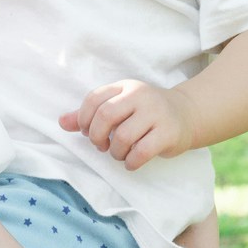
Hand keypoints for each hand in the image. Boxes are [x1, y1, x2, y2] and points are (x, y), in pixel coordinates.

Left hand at [61, 79, 193, 170]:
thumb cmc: (145, 113)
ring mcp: (156, 113)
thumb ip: (91, 114)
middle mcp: (140, 96)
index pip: (94, 99)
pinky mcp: (168, 133)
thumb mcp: (120, 106)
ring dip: (115, 152)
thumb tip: (61, 122)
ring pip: (123, 136)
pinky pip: (141, 151)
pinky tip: (131, 161)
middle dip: (97, 136)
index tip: (87, 132)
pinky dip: (131, 161)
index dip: (84, 119)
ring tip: (119, 153)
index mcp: (125, 86)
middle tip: (101, 146)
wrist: (186, 114)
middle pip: (106, 116)